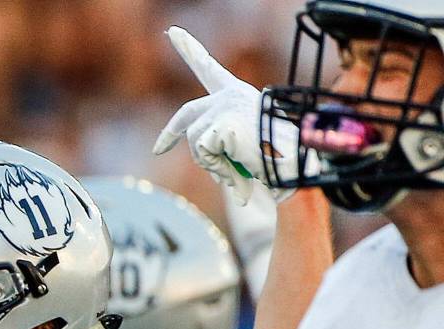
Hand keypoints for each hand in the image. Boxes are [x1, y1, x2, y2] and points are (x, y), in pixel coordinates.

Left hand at [153, 27, 303, 205]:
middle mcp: (229, 95)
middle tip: (158, 149)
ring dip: (209, 163)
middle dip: (170, 133)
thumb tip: (217, 167)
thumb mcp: (248, 144)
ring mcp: (223, 106)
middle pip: (187, 114)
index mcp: (238, 94)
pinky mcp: (220, 121)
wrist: (297, 163)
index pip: (209, 70)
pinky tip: (237, 164)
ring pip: (194, 142)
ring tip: (236, 168)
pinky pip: (202, 151)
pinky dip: (215, 166)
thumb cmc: (280, 158)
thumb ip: (226, 146)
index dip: (190, 50)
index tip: (174, 33)